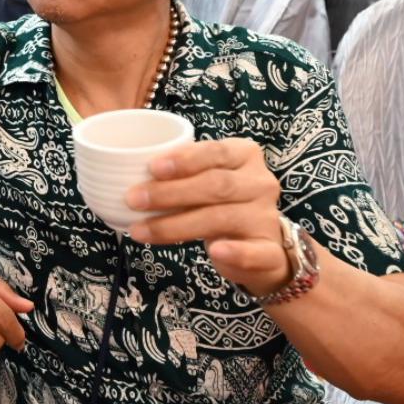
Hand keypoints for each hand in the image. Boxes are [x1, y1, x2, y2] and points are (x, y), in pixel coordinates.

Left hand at [131, 139, 292, 296]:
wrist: (261, 246)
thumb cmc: (222, 204)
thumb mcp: (205, 180)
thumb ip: (183, 173)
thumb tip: (135, 175)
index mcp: (245, 155)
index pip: (216, 152)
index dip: (184, 160)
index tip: (152, 168)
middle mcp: (261, 183)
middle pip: (215, 185)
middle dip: (170, 193)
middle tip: (133, 199)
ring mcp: (266, 218)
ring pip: (221, 218)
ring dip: (175, 226)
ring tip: (140, 231)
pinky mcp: (270, 252)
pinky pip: (254, 252)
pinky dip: (234, 252)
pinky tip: (214, 252)